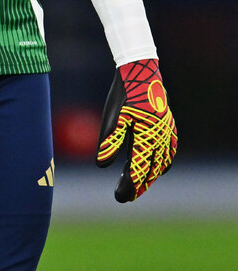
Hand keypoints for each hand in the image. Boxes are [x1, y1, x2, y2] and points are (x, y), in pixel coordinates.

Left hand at [96, 58, 176, 201]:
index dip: (129, 186)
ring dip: (149, 176)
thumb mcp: (114, 117)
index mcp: (147, 138)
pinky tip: (152, 165)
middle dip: (138, 185)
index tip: (120, 198)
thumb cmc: (125, 94)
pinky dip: (162, 163)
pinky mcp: (168, 127)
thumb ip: (110, 140)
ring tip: (136, 184)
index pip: (138, 170)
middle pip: (151, 170)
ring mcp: (167, 133)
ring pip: (161, 164)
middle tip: (125, 197)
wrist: (141, 72)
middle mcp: (161, 139)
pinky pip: (169, 152)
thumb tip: (101, 164)